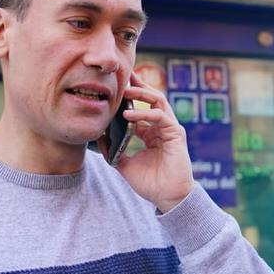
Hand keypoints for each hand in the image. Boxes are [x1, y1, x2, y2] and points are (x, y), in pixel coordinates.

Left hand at [99, 74, 195, 212]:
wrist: (167, 197)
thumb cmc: (150, 183)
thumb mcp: (124, 164)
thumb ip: (113, 151)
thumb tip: (98, 137)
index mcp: (151, 133)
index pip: (140, 108)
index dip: (129, 98)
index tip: (115, 88)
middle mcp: (161, 127)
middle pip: (151, 99)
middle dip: (138, 86)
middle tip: (124, 76)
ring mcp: (169, 129)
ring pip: (158, 101)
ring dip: (142, 94)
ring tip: (126, 91)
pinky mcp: (175, 134)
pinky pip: (160, 117)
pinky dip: (145, 114)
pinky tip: (129, 116)